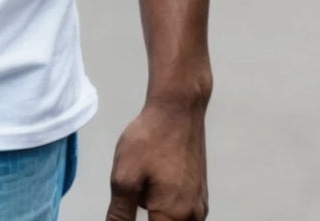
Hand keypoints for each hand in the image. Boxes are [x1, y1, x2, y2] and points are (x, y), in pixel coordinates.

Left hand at [105, 99, 208, 220]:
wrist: (178, 109)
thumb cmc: (150, 139)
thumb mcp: (125, 177)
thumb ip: (120, 214)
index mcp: (174, 217)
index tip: (129, 203)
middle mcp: (193, 217)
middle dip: (147, 215)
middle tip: (134, 191)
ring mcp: (200, 206)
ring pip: (171, 220)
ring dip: (155, 211)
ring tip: (145, 179)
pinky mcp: (200, 193)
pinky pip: (180, 211)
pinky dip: (164, 202)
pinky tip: (154, 177)